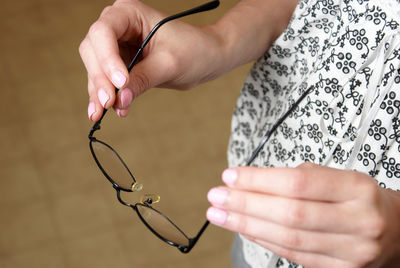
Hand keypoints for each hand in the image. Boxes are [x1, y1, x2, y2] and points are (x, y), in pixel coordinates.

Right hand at [79, 0, 225, 120]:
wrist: (207, 58)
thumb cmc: (194, 50)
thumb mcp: (169, 64)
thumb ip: (143, 79)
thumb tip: (121, 98)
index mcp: (129, 13)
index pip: (104, 32)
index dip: (107, 58)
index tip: (120, 83)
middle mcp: (118, 26)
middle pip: (93, 50)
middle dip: (100, 78)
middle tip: (109, 102)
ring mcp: (117, 46)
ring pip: (95, 67)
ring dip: (98, 91)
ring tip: (102, 113)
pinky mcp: (120, 64)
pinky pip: (105, 80)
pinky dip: (105, 95)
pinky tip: (105, 111)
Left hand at [206, 163, 399, 266]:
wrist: (398, 231)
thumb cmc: (360, 198)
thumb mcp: (341, 177)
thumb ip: (303, 178)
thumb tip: (253, 183)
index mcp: (358, 189)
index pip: (299, 182)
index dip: (260, 180)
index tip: (231, 176)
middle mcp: (358, 222)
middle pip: (290, 214)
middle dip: (246, 205)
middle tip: (216, 196)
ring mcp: (351, 252)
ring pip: (288, 239)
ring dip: (247, 226)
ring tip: (220, 214)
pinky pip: (293, 256)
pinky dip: (264, 241)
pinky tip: (244, 230)